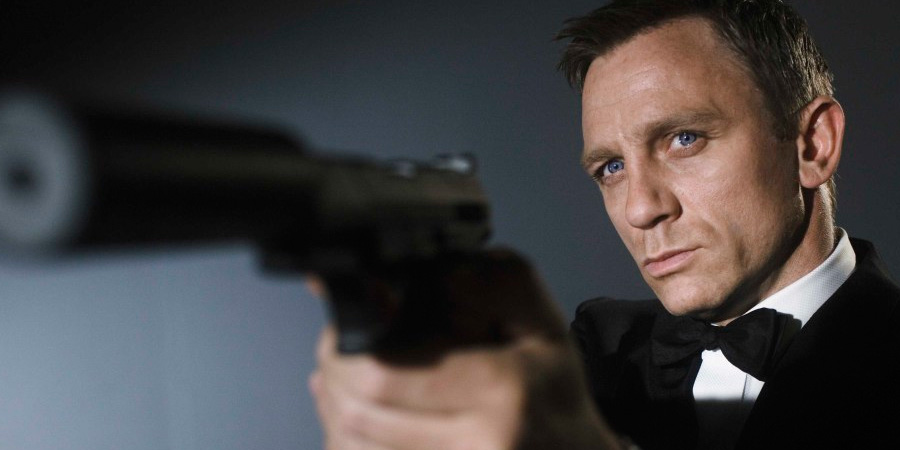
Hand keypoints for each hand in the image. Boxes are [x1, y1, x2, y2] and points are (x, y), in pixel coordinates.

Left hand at [308, 250, 622, 449]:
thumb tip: (411, 280)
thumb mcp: (538, 317)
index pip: (384, 375)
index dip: (343, 352)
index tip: (338, 332)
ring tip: (337, 385)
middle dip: (332, 379)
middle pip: (361, 416)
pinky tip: (351, 417)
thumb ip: (484, 284)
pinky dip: (350, 440)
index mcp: (501, 388)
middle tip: (333, 355)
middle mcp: (479, 443)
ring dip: (334, 413)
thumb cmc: (553, 390)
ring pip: (356, 448)